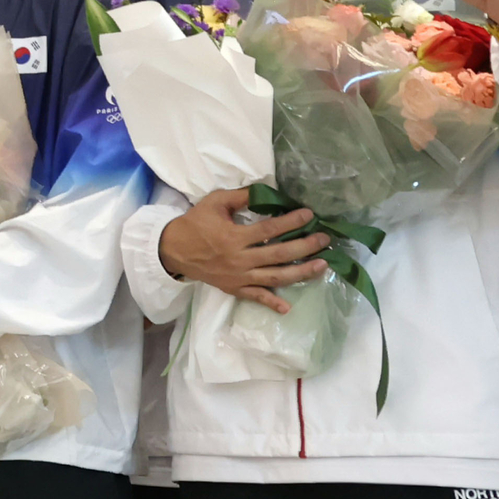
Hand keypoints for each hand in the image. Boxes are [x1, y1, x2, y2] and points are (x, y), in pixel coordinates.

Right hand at [156, 185, 328, 307]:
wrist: (173, 250)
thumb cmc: (194, 224)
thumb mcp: (214, 203)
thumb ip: (240, 197)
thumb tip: (266, 191)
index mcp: (234, 237)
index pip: (270, 229)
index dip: (292, 221)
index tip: (309, 214)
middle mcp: (239, 259)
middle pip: (279, 254)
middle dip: (306, 246)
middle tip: (325, 239)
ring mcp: (238, 276)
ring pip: (275, 277)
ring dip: (301, 272)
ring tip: (322, 265)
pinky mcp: (234, 288)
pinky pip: (255, 297)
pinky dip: (271, 303)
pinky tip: (287, 307)